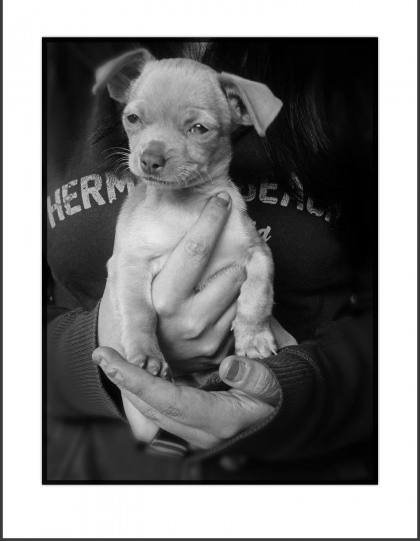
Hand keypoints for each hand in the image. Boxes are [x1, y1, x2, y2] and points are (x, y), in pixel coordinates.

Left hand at [92, 347, 279, 448]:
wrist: (285, 415)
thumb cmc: (280, 396)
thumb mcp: (275, 383)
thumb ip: (253, 375)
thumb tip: (229, 365)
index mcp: (219, 420)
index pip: (166, 401)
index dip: (135, 380)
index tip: (109, 360)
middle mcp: (201, 431)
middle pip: (151, 407)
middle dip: (123, 381)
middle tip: (101, 354)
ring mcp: (195, 430)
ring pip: (152, 408)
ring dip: (130, 385)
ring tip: (111, 360)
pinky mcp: (193, 422)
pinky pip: (161, 407)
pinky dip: (144, 388)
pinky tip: (135, 371)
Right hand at [152, 192, 245, 375]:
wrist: (150, 362)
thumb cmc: (146, 311)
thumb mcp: (138, 283)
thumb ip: (151, 253)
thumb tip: (157, 200)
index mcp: (161, 299)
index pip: (195, 250)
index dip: (211, 220)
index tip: (223, 200)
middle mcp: (186, 320)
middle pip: (232, 272)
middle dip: (231, 259)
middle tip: (220, 257)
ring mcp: (206, 338)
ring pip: (239, 291)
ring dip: (233, 281)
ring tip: (213, 285)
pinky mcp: (221, 350)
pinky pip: (241, 313)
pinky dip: (234, 303)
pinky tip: (217, 305)